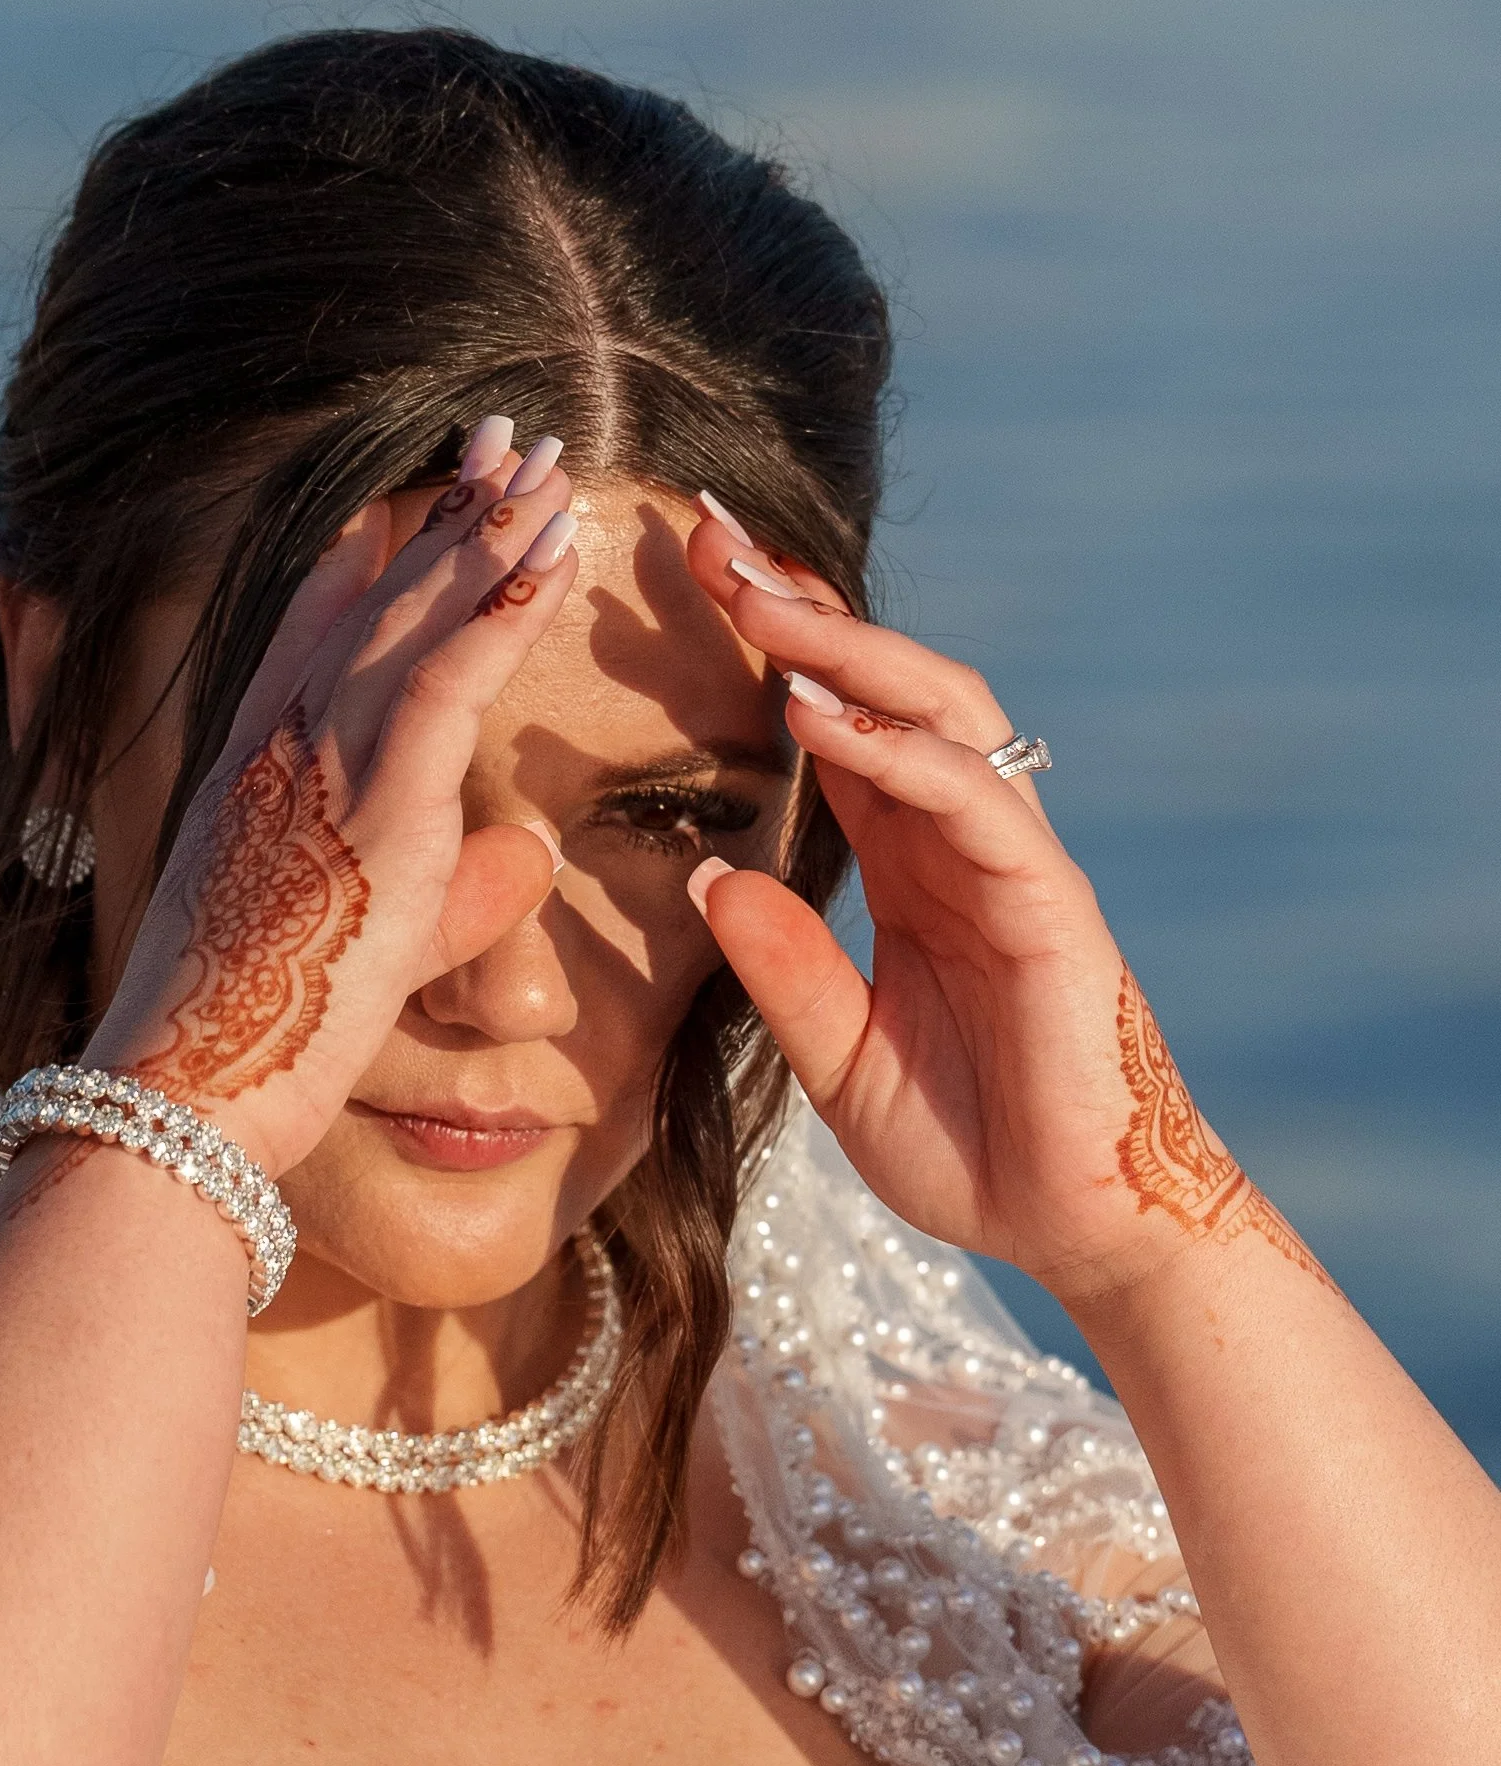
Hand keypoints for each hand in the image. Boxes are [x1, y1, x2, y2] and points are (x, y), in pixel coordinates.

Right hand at [86, 424, 579, 1178]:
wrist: (185, 1083)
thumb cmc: (253, 1040)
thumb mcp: (365, 944)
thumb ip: (451, 888)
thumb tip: (530, 856)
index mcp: (256, 761)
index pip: (319, 620)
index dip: (380, 546)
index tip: (428, 487)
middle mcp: (282, 739)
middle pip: (375, 592)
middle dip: (448, 509)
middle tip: (508, 437)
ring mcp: (323, 762)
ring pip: (419, 615)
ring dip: (492, 531)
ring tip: (549, 463)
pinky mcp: (375, 805)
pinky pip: (450, 678)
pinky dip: (504, 606)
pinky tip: (553, 550)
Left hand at [681, 514, 1324, 1308]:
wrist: (1076, 1229)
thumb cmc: (969, 1149)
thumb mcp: (839, 1060)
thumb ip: (783, 970)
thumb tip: (702, 880)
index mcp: (911, 867)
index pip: (836, 725)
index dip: (769, 649)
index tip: (688, 578)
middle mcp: (961, 843)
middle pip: (883, 686)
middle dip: (800, 609)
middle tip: (706, 536)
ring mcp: (1012, 865)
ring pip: (938, 714)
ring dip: (846, 650)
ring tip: (756, 598)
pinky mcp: (1049, 907)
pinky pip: (974, 803)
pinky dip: (899, 751)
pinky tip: (822, 717)